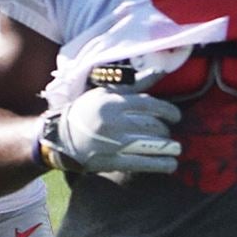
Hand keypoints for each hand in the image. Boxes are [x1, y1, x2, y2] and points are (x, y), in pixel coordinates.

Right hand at [52, 87, 181, 173]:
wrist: (60, 137)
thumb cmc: (87, 111)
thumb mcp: (107, 94)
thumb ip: (135, 85)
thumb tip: (160, 71)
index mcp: (113, 103)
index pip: (149, 104)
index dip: (168, 111)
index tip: (176, 117)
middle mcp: (114, 122)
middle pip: (151, 125)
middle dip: (165, 130)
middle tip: (169, 133)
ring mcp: (113, 143)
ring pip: (150, 144)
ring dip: (168, 148)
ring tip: (176, 149)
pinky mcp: (111, 161)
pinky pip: (141, 163)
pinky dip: (159, 164)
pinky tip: (171, 165)